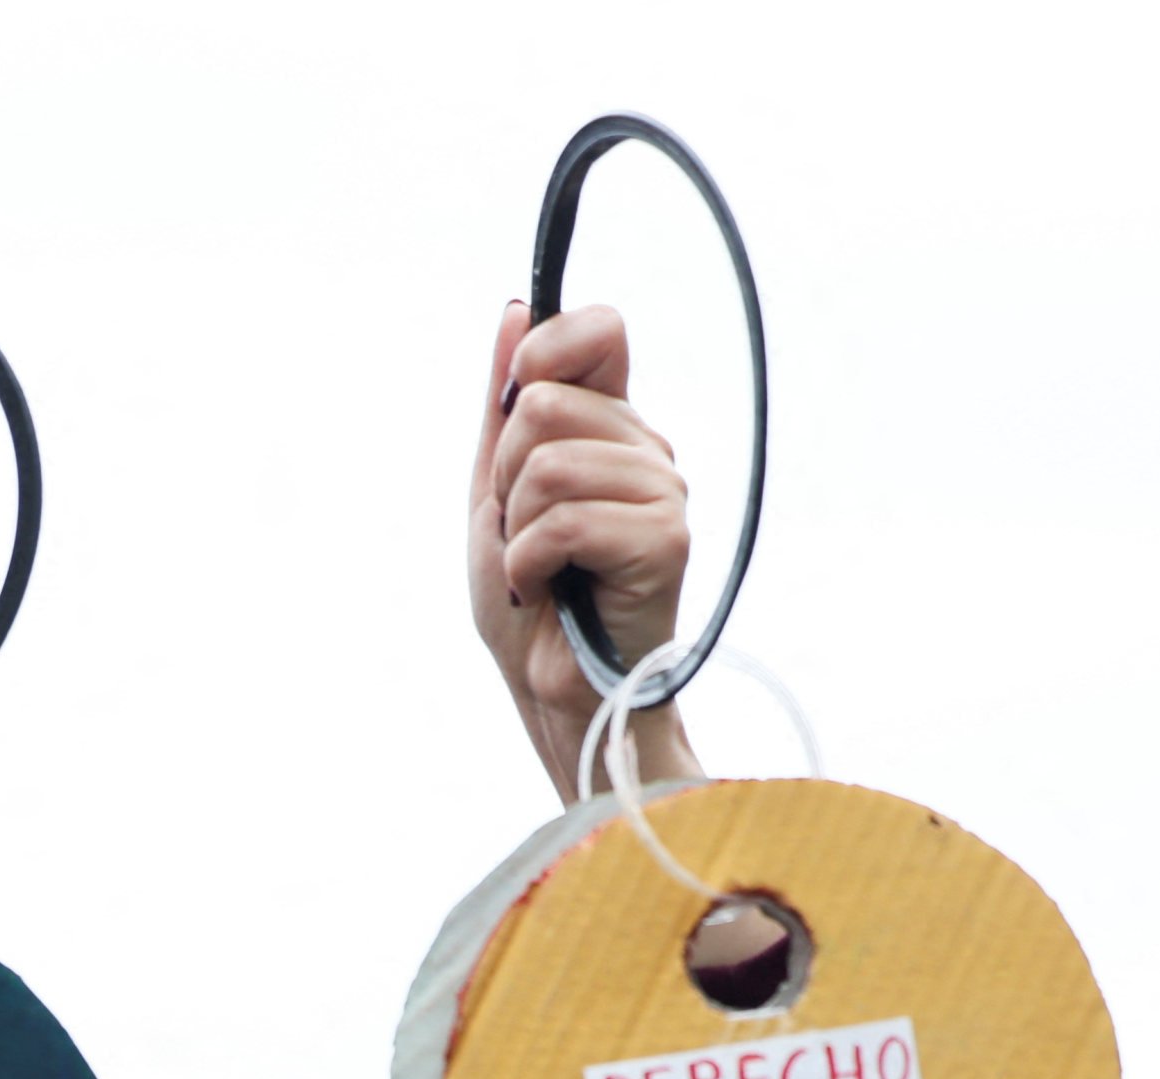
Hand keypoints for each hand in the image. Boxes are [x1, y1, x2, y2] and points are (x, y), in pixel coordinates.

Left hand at [470, 300, 699, 801]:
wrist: (550, 689)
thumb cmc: (528, 600)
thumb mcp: (494, 489)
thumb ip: (504, 405)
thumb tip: (515, 308)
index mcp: (613, 428)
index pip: (598, 331)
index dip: (543, 355)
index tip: (513, 412)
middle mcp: (647, 450)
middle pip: (545, 403)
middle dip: (505, 475)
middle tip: (522, 530)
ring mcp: (662, 492)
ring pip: (548, 463)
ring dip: (516, 528)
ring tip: (539, 566)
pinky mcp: (664, 540)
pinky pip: (565, 519)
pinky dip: (530, 562)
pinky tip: (548, 589)